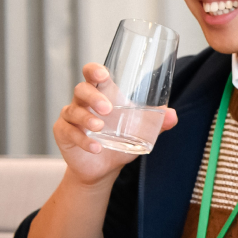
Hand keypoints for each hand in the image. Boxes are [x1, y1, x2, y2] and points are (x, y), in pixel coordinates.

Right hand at [52, 63, 177, 185]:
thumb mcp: (141, 130)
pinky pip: (70, 132)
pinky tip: (95, 147)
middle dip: (93, 97)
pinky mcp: (64, 133)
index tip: (102, 75)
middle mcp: (83, 101)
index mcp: (102, 93)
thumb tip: (173, 116)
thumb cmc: (120, 139)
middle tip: (107, 109)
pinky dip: (83, 140)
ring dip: (86, 118)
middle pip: (81, 89)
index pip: (92, 74)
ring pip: (73, 110)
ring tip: (99, 127)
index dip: (94, 70)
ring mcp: (71, 116)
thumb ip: (157, 122)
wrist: (104, 166)